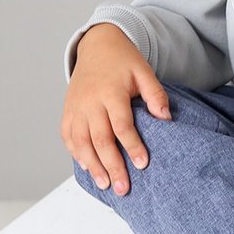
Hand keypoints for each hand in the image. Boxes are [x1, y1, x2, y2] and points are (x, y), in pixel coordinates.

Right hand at [60, 23, 172, 196]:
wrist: (98, 45)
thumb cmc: (124, 61)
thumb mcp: (144, 72)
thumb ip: (156, 95)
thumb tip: (166, 119)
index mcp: (111, 92)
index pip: (122, 125)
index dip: (132, 146)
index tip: (143, 164)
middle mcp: (90, 102)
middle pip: (100, 139)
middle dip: (112, 166)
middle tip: (123, 188)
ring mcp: (76, 107)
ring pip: (80, 142)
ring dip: (92, 166)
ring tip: (105, 185)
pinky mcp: (68, 110)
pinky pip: (68, 136)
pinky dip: (76, 153)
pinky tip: (87, 168)